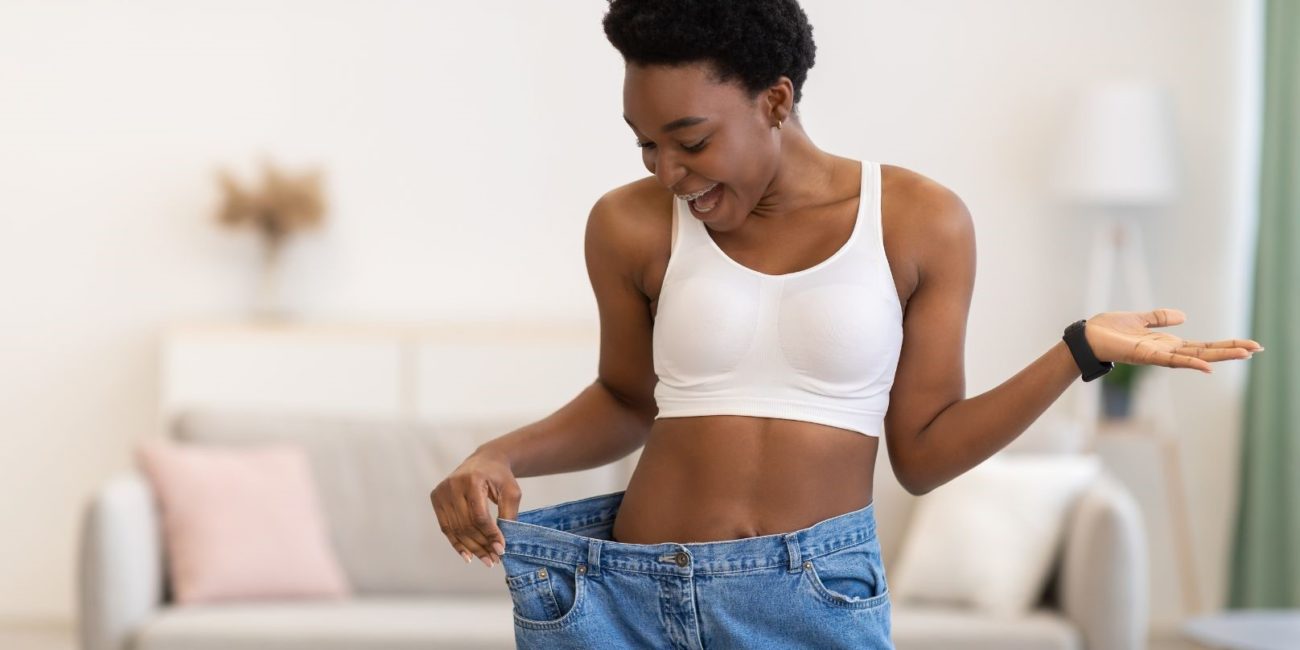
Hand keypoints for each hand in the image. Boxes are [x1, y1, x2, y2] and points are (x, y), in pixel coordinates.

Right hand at [429, 447, 521, 568]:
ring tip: (486, 560)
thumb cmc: (500, 476)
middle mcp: (452, 485)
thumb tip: (501, 543)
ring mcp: (441, 492)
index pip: (478, 515)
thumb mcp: (511, 491)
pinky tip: (468, 556)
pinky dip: (457, 543)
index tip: (501, 550)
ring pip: (456, 529)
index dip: (490, 535)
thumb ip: (508, 514)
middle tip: (494, 559)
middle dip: (482, 545)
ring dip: (471, 548)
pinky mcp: (436, 499)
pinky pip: (446, 527)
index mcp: (472, 480)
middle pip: (466, 524)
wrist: (485, 460)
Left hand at [1082, 307, 1262, 373]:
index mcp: (1165, 343)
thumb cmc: (1108, 330)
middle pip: (1205, 351)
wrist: (1086, 337)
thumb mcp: (1139, 319)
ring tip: (1245, 353)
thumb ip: (1160, 318)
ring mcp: (1158, 355)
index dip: (1224, 344)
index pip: (1201, 345)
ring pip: (1195, 356)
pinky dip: (1190, 363)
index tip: (1248, 344)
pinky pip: (1172, 360)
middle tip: (1258, 348)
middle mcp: (1165, 351)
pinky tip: (1207, 366)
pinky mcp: (1146, 356)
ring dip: (1219, 355)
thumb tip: (1184, 315)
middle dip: (1230, 350)